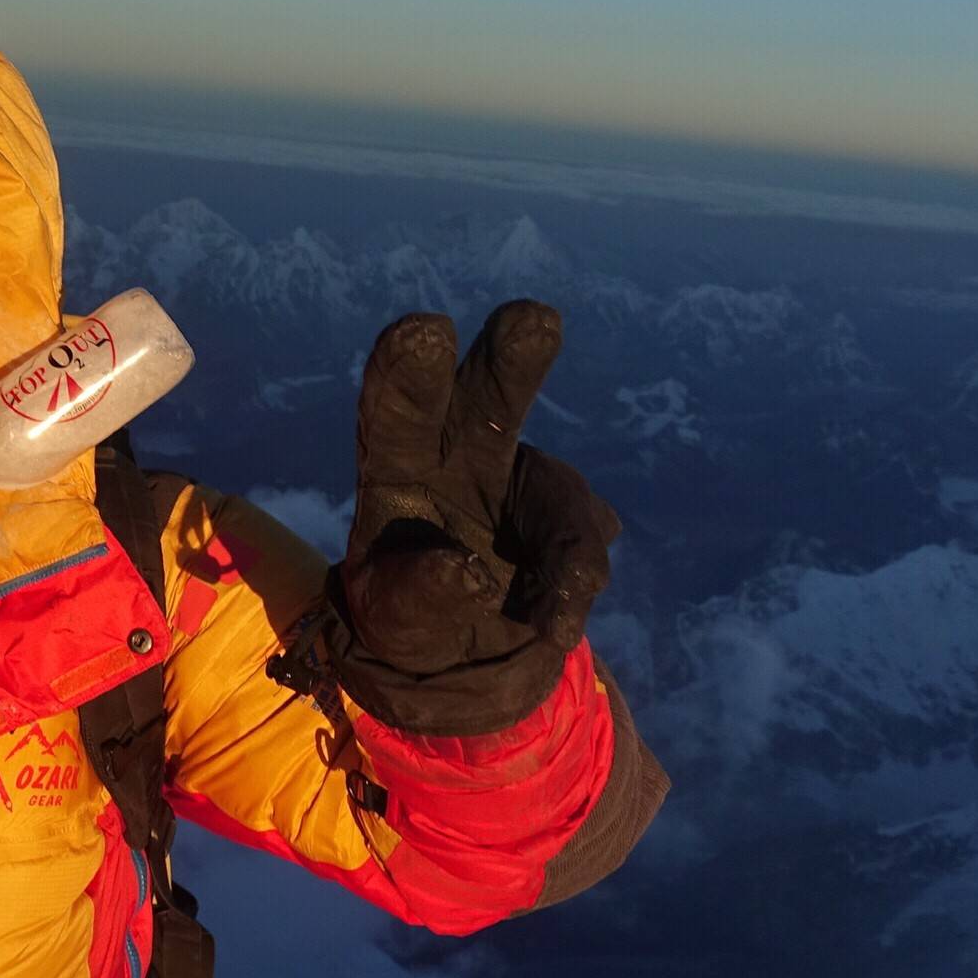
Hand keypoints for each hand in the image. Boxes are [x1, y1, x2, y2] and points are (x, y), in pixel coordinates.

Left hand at [324, 302, 618, 734]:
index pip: (396, 409)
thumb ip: (415, 595)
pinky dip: (573, 587)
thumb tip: (467, 571)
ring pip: (557, 490)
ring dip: (566, 550)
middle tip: (533, 319)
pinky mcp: (573, 522)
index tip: (424, 331)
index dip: (406, 369)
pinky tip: (551, 623)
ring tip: (548, 620)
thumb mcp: (390, 618)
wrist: (461, 658)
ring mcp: (527, 483)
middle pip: (488, 393)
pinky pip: (586, 544)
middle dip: (511, 355)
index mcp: (398, 462)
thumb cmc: (405, 619)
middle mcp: (464, 452)